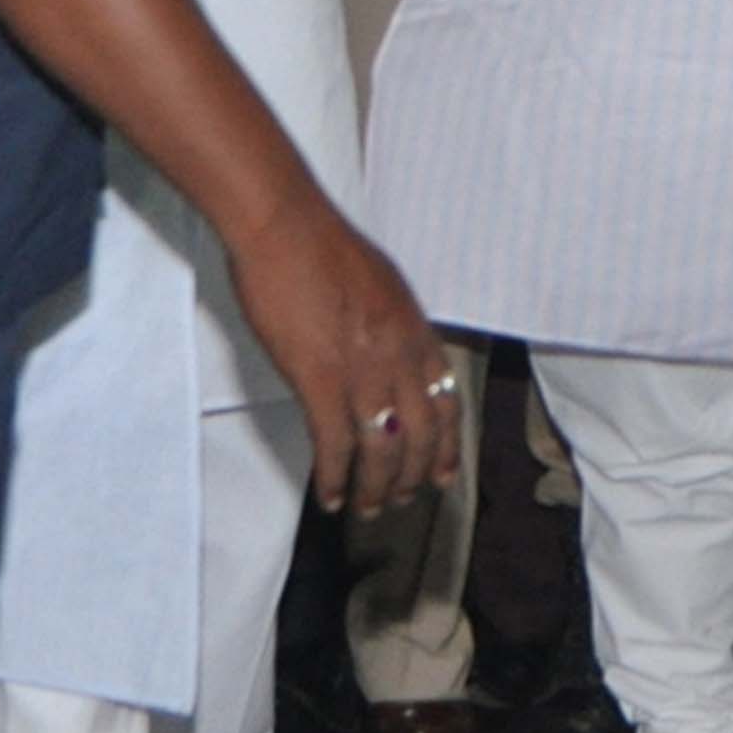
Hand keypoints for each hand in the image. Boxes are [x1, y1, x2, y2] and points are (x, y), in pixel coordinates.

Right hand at [225, 177, 459, 518]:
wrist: (285, 223)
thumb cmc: (321, 245)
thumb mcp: (381, 284)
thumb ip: (392, 325)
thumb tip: (390, 352)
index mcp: (415, 330)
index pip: (446, 402)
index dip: (446, 446)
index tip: (441, 475)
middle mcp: (400, 355)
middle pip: (421, 435)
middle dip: (412, 477)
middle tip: (400, 501)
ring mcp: (363, 369)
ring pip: (383, 449)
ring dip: (376, 488)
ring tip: (367, 508)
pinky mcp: (320, 379)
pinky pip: (335, 445)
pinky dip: (335, 478)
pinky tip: (329, 496)